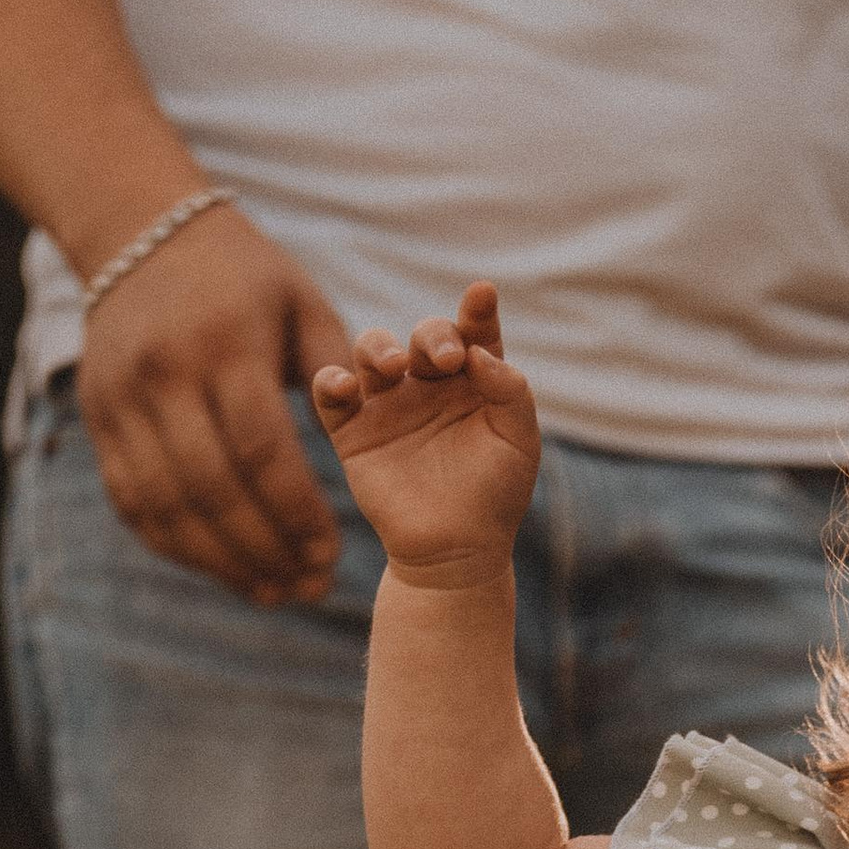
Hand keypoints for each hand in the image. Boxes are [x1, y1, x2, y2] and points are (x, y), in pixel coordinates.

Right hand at [76, 202, 350, 607]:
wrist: (140, 236)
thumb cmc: (246, 280)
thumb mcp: (304, 303)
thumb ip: (339, 372)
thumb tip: (367, 444)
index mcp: (223, 344)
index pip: (261, 448)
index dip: (297, 512)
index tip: (332, 556)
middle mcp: (162, 375)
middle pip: (212, 488)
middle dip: (266, 550)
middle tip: (311, 588)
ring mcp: (120, 399)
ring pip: (168, 507)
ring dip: (223, 563)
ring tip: (275, 592)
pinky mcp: (97, 420)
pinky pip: (133, 502)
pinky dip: (179, 548)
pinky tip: (227, 570)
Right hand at [310, 284, 540, 584]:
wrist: (455, 553)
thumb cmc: (494, 498)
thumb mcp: (518, 445)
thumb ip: (511, 394)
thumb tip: (482, 354)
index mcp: (473, 381)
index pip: (474, 334)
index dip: (477, 312)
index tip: (482, 294)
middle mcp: (429, 384)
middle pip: (423, 337)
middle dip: (432, 336)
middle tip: (445, 357)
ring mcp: (389, 404)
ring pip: (372, 351)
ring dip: (377, 347)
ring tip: (392, 367)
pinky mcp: (354, 431)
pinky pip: (331, 395)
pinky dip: (330, 382)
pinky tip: (344, 386)